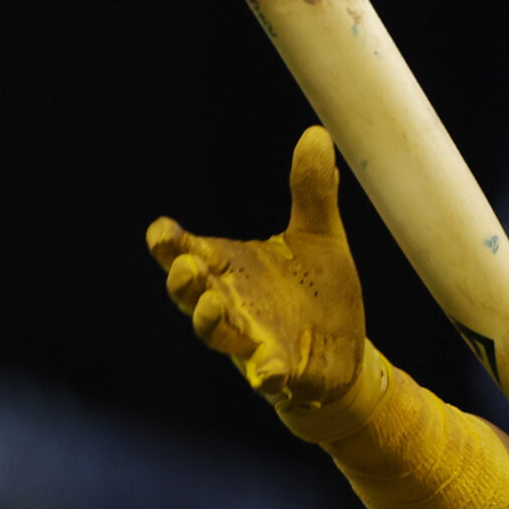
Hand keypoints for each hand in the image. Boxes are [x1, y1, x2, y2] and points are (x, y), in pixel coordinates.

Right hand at [146, 127, 365, 408]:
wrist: (346, 352)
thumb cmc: (319, 291)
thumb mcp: (321, 236)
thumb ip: (312, 192)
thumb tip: (317, 134)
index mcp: (232, 267)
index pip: (187, 251)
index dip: (168, 243)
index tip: (161, 231)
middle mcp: (232, 303)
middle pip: (189, 293)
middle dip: (183, 281)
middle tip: (187, 266)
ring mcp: (250, 339)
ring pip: (216, 332)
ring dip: (210, 320)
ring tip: (212, 304)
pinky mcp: (278, 370)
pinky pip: (263, 374)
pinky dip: (264, 373)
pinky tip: (269, 372)